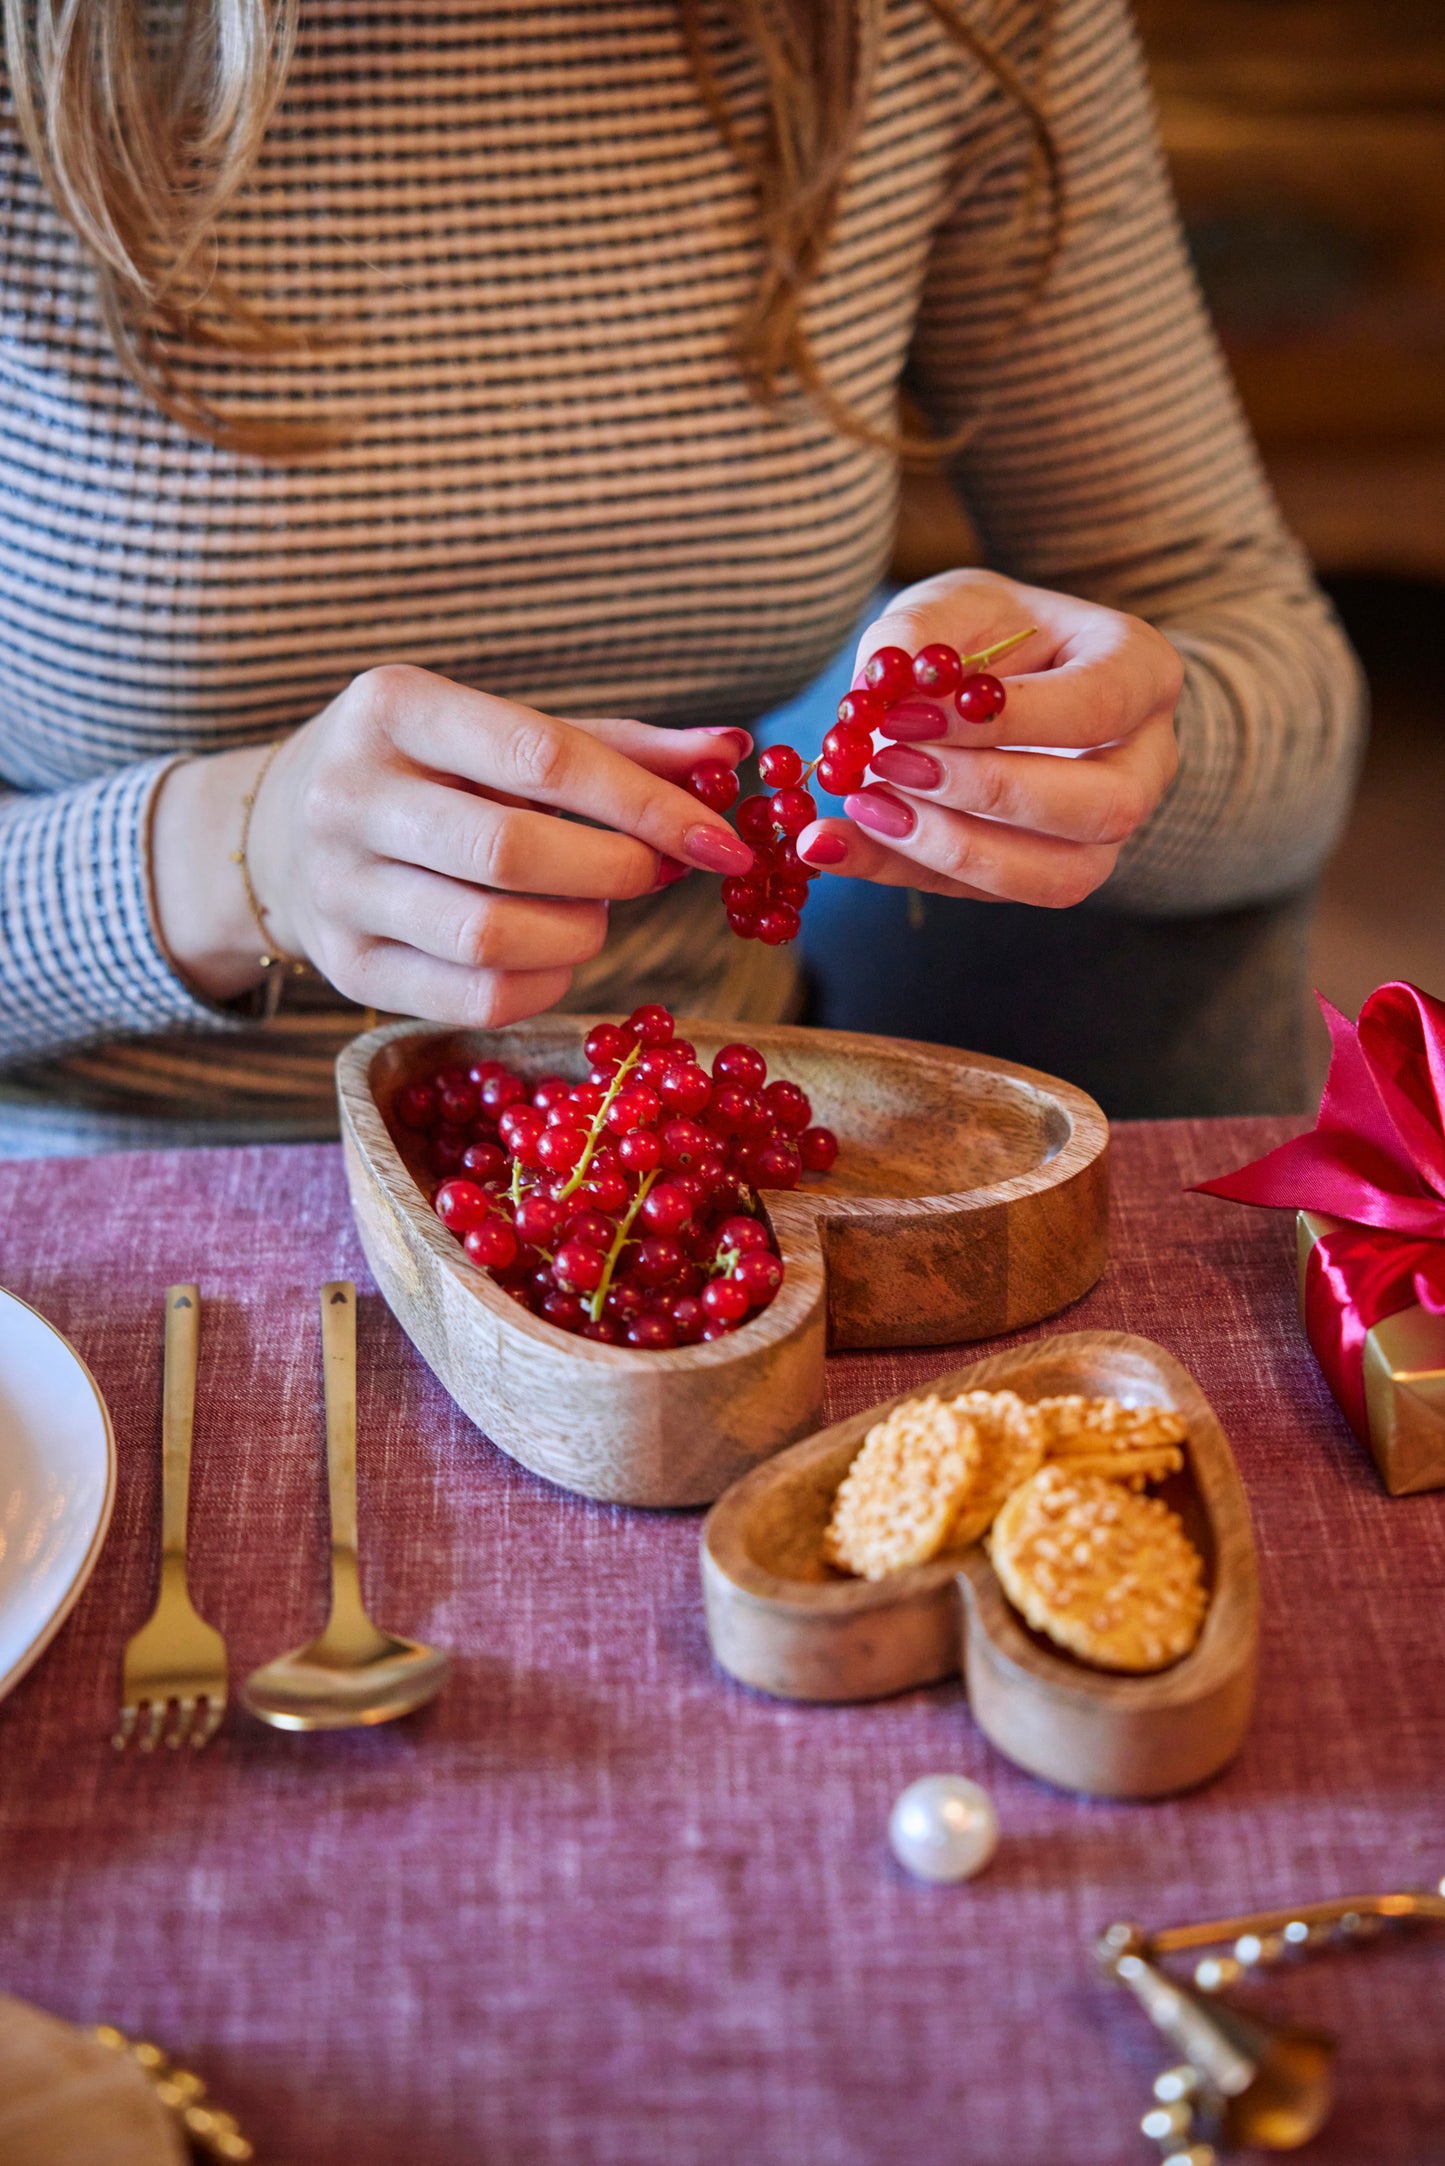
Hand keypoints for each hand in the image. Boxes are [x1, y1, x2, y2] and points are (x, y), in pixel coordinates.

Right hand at [152, 664, 755, 1020]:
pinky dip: (545, 987)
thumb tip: (733, 753)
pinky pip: (475, 999)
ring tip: (590, 910)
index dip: (647, 805)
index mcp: (395, 706)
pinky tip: (553, 956)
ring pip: (493, 938)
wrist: (283, 830)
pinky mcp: (346, 966)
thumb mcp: (504, 736)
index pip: (543, 758)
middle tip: (648, 873)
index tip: (723, 842)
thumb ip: (619, 748)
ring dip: (579, 934)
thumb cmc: (432, 774)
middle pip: (512, 853)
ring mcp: (338, 887)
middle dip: (613, 873)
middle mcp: (349, 793)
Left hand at [797, 569, 1182, 905]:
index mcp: (1141, 674)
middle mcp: (1144, 764)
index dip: (1004, 720)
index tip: (909, 714)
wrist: (999, 682)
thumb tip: (874, 693)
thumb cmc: (987, 634)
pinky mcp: (1045, 875)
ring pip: (1060, 877)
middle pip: (1101, 807)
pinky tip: (835, 842)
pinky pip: (986, 895)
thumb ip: (914, 637)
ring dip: (951, 849)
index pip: (1096, 707)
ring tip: (864, 805)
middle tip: (890, 763)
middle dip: (986, 793)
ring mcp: (1106, 834)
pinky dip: (903, 871)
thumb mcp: (951, 605)